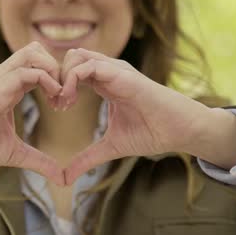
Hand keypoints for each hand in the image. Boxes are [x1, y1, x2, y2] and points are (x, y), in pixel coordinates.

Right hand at [0, 42, 65, 185]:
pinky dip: (45, 80)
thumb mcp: (15, 154)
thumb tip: (62, 178)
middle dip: (58, 68)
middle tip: (66, 96)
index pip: (38, 66)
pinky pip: (24, 73)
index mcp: (9, 87)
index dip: (57, 80)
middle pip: (37, 51)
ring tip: (60, 96)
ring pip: (33, 53)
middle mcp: (3, 78)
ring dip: (53, 71)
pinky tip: (53, 100)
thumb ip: (40, 161)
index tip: (65, 104)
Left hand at [58, 48, 212, 184]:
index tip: (56, 107)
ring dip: (62, 77)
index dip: (59, 85)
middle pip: (70, 57)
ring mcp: (116, 70)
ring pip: (76, 55)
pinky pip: (89, 66)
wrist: (179, 131)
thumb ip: (87, 159)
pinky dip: (72, 79)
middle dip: (56, 77)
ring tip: (62, 103)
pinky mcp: (123, 75)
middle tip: (56, 104)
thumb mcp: (111, 147)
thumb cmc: (151, 133)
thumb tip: (65, 178)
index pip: (73, 70)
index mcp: (105, 82)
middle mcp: (108, 71)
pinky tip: (70, 100)